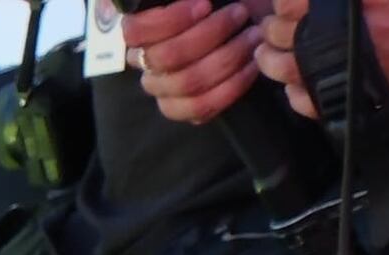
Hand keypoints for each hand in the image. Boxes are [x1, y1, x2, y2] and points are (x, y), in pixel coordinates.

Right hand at [120, 0, 267, 118]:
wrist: (248, 24)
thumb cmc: (224, 4)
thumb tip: (200, 1)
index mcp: (142, 32)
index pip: (135, 32)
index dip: (170, 20)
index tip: (206, 5)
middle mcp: (147, 64)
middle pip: (166, 57)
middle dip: (210, 33)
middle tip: (241, 13)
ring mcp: (164, 91)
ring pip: (186, 83)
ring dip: (226, 58)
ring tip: (253, 37)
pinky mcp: (186, 110)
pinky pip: (200, 108)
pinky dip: (230, 87)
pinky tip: (251, 67)